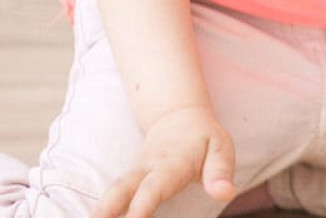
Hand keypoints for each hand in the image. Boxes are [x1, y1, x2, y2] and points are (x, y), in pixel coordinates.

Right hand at [92, 105, 235, 217]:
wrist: (178, 116)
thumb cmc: (203, 138)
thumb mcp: (220, 148)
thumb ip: (220, 172)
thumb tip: (225, 194)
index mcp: (171, 163)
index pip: (156, 186)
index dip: (144, 203)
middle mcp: (146, 169)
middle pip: (122, 189)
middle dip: (106, 210)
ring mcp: (133, 173)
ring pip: (112, 192)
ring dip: (99, 211)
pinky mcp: (127, 179)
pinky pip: (113, 195)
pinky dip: (103, 210)